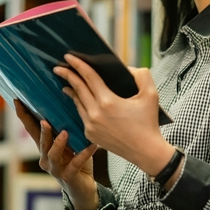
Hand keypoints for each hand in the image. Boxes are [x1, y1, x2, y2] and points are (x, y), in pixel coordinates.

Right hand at [13, 100, 98, 209]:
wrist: (83, 188)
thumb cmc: (75, 161)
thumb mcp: (69, 143)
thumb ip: (65, 128)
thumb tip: (68, 103)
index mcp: (44, 147)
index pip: (31, 129)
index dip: (23, 116)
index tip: (17, 101)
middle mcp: (45, 158)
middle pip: (40, 141)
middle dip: (41, 130)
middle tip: (45, 120)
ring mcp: (55, 169)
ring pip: (52, 154)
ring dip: (58, 143)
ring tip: (65, 133)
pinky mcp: (68, 176)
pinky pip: (75, 164)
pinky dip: (84, 154)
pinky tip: (93, 146)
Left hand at [53, 55, 176, 176]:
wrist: (146, 152)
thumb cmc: (149, 123)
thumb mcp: (151, 95)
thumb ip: (141, 76)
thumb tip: (128, 69)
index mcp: (108, 101)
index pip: (89, 77)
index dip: (78, 65)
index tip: (68, 56)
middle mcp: (95, 113)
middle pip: (78, 89)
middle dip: (67, 76)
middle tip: (59, 67)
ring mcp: (91, 126)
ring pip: (77, 103)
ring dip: (72, 91)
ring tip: (67, 84)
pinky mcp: (90, 135)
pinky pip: (81, 116)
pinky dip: (80, 106)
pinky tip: (79, 101)